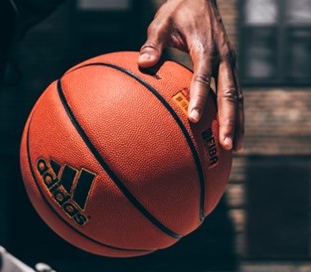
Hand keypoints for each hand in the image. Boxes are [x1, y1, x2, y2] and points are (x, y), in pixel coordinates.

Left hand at [138, 0, 243, 150]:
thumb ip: (153, 42)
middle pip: (229, 93)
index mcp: (206, 48)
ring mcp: (229, 63)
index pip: (203, 76)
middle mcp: (224, 57)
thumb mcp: (162, 22)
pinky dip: (236, 114)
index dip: (200, 97)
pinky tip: (232, 133)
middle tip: (225, 145)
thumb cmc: (178, 11)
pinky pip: (235, 93)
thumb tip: (143, 63)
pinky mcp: (229, 67)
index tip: (194, 119)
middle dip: (228, 120)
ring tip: (235, 148)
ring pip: (237, 96)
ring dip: (236, 122)